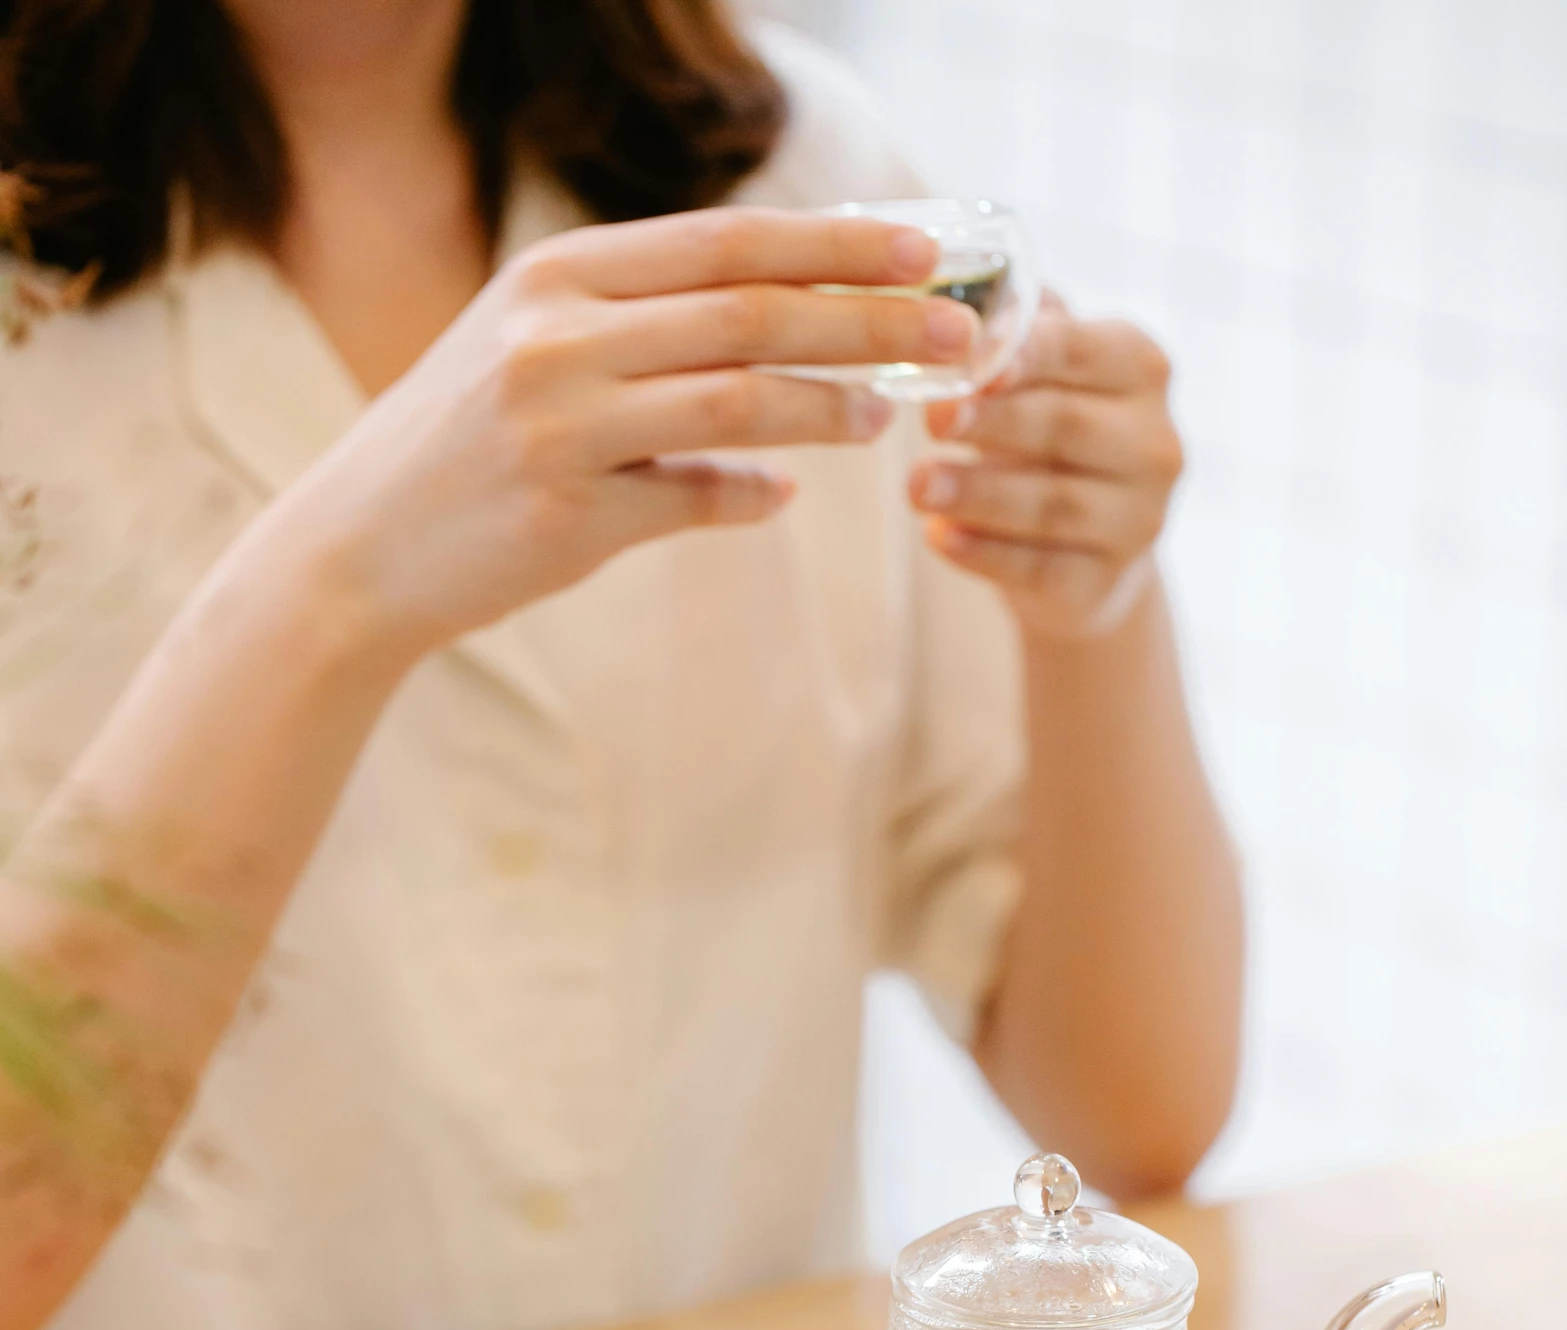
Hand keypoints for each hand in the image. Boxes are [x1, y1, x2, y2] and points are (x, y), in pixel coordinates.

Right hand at [280, 208, 974, 655]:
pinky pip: (691, 500)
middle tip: (959, 332)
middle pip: (752, 311)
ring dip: (829, 406)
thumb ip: (643, 341)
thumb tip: (764, 366)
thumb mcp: (532, 359)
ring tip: (890, 414)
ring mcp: (561, 425)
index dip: (836, 244)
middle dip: (868, 317)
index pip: (728, 242)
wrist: (354, 551)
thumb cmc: (457, 452)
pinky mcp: (567, 515)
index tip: (922, 248)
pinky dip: (748, 497)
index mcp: (560, 277)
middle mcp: (559, 336)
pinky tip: (784, 495)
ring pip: (738, 401)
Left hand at [910, 294, 1181, 639]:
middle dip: (995, 422)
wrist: (1087, 556)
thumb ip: (1019, 329)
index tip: (968, 359)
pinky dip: (984, 552)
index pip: (1083, 350)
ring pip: (1052, 503)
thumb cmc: (1050, 437)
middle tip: (930, 420)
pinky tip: (938, 539)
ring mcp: (1139, 519)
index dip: (1026, 354)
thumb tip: (962, 287)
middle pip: (1067, 427)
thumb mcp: (1046, 373)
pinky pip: (1039, 567)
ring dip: (979, 492)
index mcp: (1141, 367)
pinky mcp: (1105, 583)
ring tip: (916, 485)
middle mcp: (1156, 443)